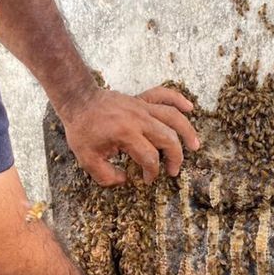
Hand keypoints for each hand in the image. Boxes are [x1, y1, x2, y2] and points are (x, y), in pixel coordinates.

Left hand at [60, 86, 199, 186]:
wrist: (78, 100)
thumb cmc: (82, 130)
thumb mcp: (87, 159)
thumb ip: (106, 175)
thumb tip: (125, 179)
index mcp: (126, 134)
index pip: (149, 157)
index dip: (151, 173)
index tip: (146, 180)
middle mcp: (138, 119)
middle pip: (167, 139)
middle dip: (174, 158)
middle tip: (173, 171)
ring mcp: (142, 107)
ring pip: (172, 117)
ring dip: (186, 131)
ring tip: (195, 146)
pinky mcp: (141, 99)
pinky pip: (164, 94)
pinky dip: (178, 99)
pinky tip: (189, 108)